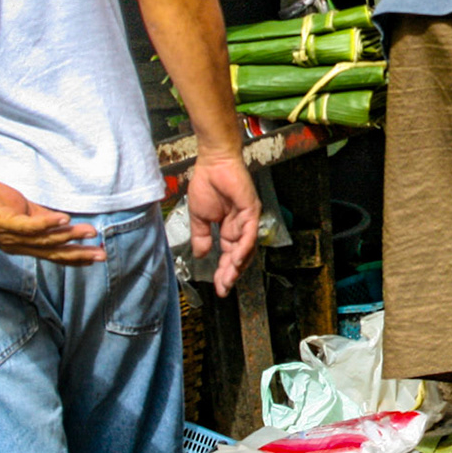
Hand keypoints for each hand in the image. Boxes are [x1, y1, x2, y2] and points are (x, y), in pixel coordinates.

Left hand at [0, 174, 103, 263]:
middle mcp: (16, 245)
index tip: (95, 257)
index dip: (74, 257)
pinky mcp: (2, 221)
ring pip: (44, 240)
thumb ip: (40, 217)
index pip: (52, 254)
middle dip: (78, 254)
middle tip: (101, 256)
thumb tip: (64, 220)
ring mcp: (9, 235)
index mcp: (21, 243)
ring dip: (69, 237)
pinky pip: (28, 226)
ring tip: (90, 232)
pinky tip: (65, 219)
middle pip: (52, 253)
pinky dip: (48, 223)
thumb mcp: (20, 210)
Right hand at [186, 153, 260, 296]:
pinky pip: (250, 233)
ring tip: (228, 279)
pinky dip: (244, 247)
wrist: (212, 163)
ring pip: (247, 248)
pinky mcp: (251, 210)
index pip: (229, 256)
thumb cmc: (207, 185)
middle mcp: (242, 227)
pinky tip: (236, 259)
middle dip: (231, 274)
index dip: (223, 273)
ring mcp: (248, 219)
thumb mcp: (199, 218)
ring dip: (238, 265)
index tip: (218, 288)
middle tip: (223, 289)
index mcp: (230, 229)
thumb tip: (200, 255)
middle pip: (240, 257)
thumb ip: (201, 237)